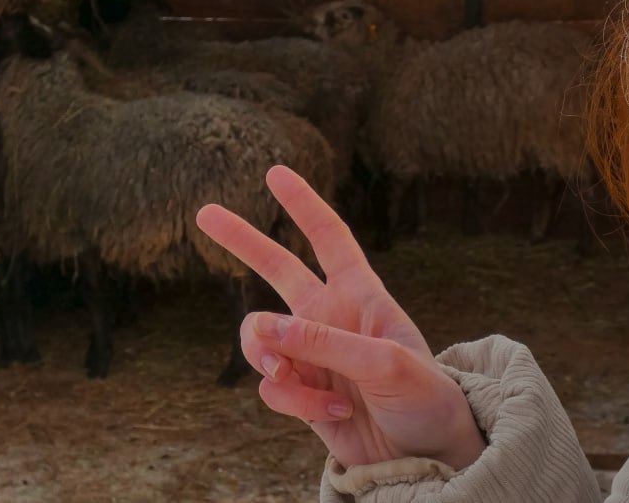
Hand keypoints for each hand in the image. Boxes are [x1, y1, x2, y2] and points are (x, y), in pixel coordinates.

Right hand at [195, 165, 486, 469]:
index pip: (330, 238)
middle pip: (277, 267)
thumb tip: (265, 326)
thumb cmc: (424, 399)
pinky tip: (333, 412)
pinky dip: (294, 401)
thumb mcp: (385, 364)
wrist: (424, 456)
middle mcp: (330, 317)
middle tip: (203, 212)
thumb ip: (325, 343)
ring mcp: (311, 354)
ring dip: (271, 360)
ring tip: (296, 380)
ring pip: (259, 338)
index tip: (275, 173)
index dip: (303, 204)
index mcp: (362, 295)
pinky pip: (270, 387)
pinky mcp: (300, 392)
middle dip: (241, 239)